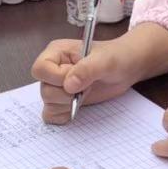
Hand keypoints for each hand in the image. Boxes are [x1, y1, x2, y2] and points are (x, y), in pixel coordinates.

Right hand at [32, 23, 167, 123]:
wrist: (127, 67)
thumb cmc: (116, 57)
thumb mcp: (105, 60)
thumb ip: (87, 69)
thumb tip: (68, 85)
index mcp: (56, 53)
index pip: (40, 69)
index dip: (57, 78)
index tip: (78, 80)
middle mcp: (53, 69)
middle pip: (44, 90)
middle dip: (66, 94)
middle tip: (86, 87)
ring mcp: (57, 86)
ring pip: (48, 104)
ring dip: (67, 104)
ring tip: (85, 94)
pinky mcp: (63, 101)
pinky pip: (52, 114)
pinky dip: (63, 115)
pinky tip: (78, 107)